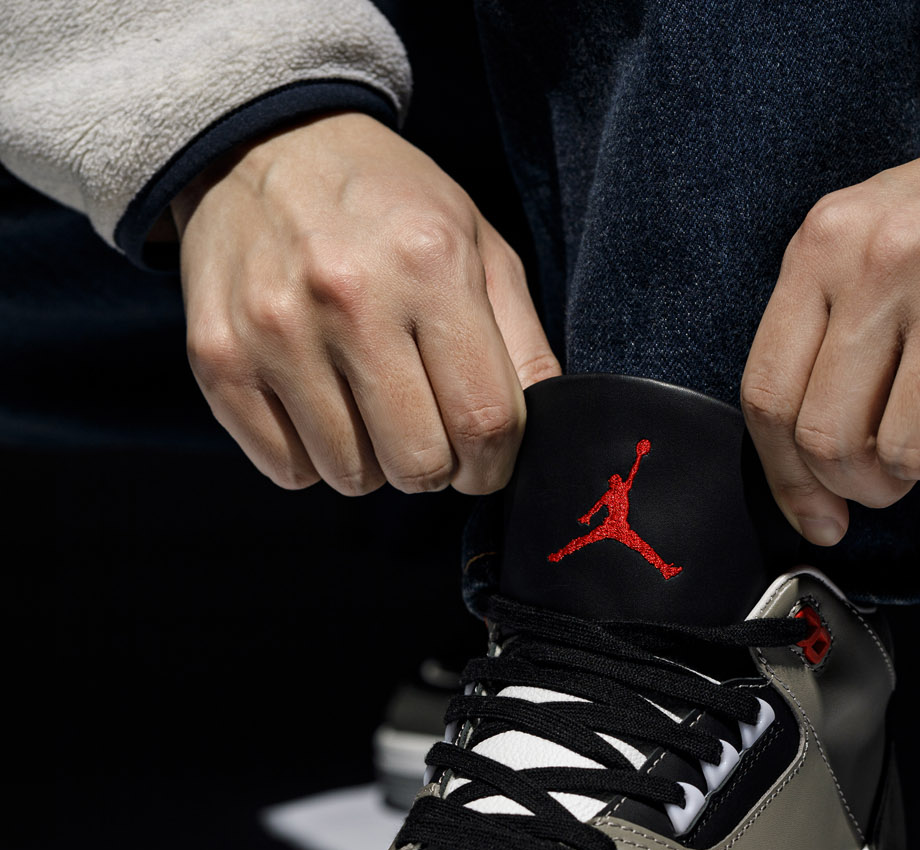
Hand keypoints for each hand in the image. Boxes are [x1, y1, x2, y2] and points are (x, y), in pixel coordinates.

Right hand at [172, 111, 559, 495]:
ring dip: (372, 463)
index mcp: (430, 266)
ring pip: (352, 476)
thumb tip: (543, 435)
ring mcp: (275, 331)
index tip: (484, 461)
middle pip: (419, 463)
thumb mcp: (477, 246)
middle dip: (436, 467)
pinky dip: (312, 458)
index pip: (485, 422)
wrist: (261, 145)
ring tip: (367, 405)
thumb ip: (521, 343)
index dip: (494, 465)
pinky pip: (287, 470)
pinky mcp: (219, 360)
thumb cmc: (388, 207)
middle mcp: (349, 298)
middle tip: (426, 431)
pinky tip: (319, 405)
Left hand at [742, 120, 919, 543]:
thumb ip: (825, 338)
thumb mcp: (866, 245)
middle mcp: (884, 260)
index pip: (769, 397)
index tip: (818, 515)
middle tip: (892, 474)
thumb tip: (806, 481)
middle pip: (831, 440)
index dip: (789, 480)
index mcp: (824, 246)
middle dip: (862, 485)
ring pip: (910, 452)